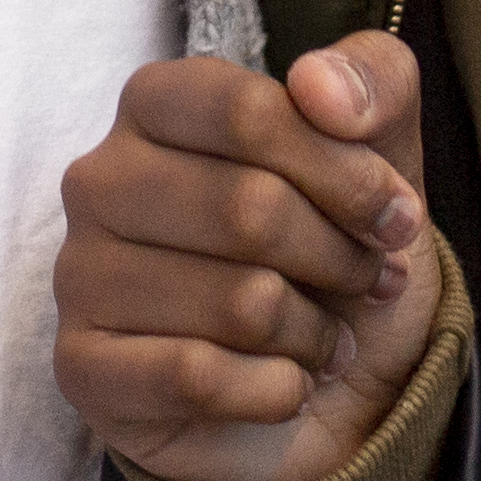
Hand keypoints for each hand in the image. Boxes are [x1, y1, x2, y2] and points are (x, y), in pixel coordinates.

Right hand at [54, 37, 443, 480]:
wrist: (318, 397)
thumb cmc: (330, 254)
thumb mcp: (383, 154)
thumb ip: (376, 83)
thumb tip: (321, 85)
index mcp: (155, 102)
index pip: (247, 112)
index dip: (346, 172)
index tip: (400, 217)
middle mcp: (99, 179)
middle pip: (249, 208)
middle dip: (341, 258)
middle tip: (373, 283)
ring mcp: (80, 274)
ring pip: (238, 303)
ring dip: (314, 334)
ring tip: (326, 340)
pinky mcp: (84, 368)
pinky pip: (197, 378)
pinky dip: (276, 391)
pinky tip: (287, 387)